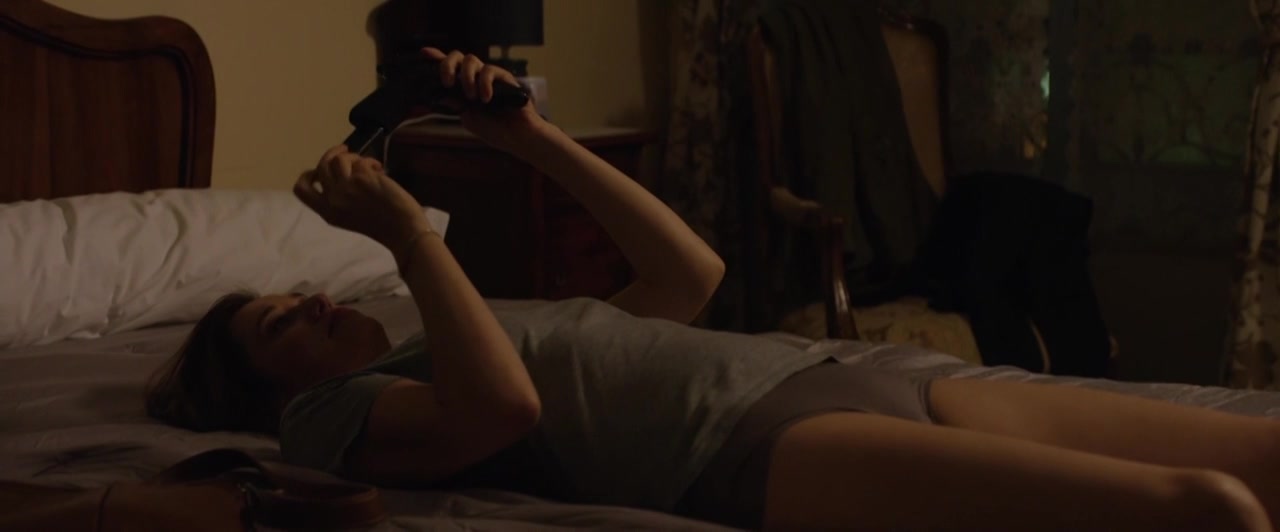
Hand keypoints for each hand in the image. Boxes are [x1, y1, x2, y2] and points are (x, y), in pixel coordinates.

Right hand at [293, 145, 431, 251]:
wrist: (403, 230)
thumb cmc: (382, 226)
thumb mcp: (349, 217)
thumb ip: (338, 199)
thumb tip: (336, 171)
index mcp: (327, 213)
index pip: (301, 190)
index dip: (307, 175)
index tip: (319, 168)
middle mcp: (332, 200)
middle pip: (320, 166)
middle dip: (332, 153)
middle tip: (344, 151)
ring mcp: (346, 188)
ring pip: (339, 159)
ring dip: (353, 157)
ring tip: (368, 165)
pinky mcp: (362, 178)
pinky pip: (362, 161)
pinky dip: (371, 162)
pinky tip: (382, 171)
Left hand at [423, 47, 551, 155]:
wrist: (518, 137)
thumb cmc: (496, 130)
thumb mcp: (469, 118)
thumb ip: (456, 104)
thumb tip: (441, 92)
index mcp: (465, 89)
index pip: (450, 69)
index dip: (436, 58)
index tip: (424, 53)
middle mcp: (476, 79)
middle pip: (458, 57)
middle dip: (447, 65)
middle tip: (447, 82)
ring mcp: (489, 77)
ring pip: (472, 60)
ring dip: (466, 77)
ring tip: (471, 97)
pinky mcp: (503, 78)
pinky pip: (489, 70)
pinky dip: (484, 83)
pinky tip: (486, 98)